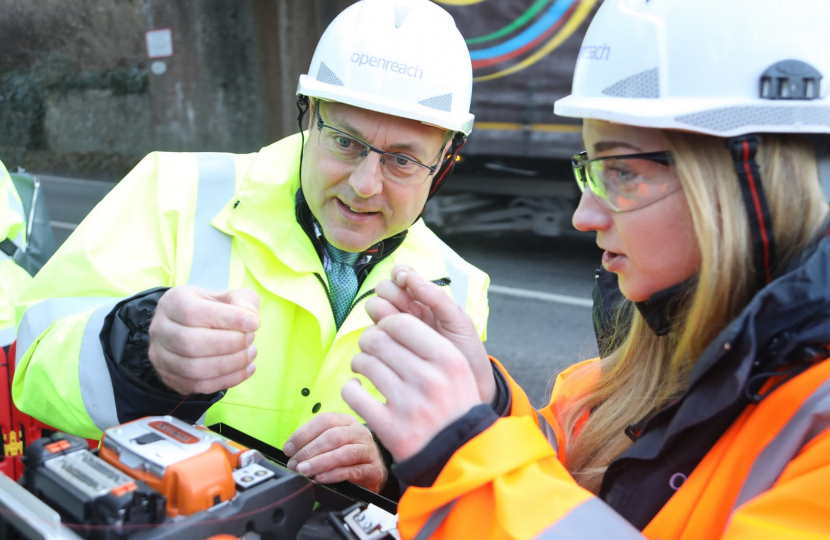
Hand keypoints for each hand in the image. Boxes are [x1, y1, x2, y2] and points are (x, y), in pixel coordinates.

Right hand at [147, 286, 259, 394]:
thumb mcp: (226, 296)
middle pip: (191, 342)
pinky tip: (246, 369)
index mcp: (172, 302)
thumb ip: (242, 300)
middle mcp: (160, 329)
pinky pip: (199, 385)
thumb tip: (251, 317)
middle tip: (251, 339)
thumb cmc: (211, 310)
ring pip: (193, 368)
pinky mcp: (170, 378)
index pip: (193, 312)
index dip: (227, 319)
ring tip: (250, 354)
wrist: (187, 328)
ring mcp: (161, 356)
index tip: (254, 323)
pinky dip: (228, 380)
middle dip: (229, 343)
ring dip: (230, 364)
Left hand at [283, 413, 385, 492]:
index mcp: (347, 421)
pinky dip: (334, 474)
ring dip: (320, 462)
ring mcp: (368, 450)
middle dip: (309, 450)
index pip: (324, 421)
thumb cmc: (348, 457)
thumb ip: (314, 443)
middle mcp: (359, 432)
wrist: (372, 473)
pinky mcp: (373, 469)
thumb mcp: (332, 444)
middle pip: (333, 436)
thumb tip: (290, 450)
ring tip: (304, 470)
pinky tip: (320, 478)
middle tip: (294, 463)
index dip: (303, 434)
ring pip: (344, 453)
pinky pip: (353, 471)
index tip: (288, 448)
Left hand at [342, 314, 481, 461]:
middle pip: (378, 340)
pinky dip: (351, 389)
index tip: (385, 332)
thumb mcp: (459, 370)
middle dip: (369, 341)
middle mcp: (429, 379)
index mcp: (448, 359)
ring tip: (365, 369)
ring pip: (364, 363)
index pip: (401, 323)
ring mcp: (408, 405)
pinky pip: (353, 394)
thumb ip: (431, 343)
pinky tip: (358, 389)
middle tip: (371, 350)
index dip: (386, 324)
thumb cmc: (456, 407)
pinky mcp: (389, 428)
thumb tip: (393, 320)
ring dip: (359, 363)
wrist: (461, 454)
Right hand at [367, 265, 495, 403]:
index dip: (398, 274)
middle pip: (382, 291)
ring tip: (401, 329)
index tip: (405, 281)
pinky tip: (392, 344)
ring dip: (382, 313)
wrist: (468, 389)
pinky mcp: (387, 352)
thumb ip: (437, 297)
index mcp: (424, 301)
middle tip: (410, 310)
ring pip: (373, 310)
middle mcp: (406, 313)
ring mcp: (395, 332)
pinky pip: (372, 336)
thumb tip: (410, 276)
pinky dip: (376, 334)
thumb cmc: (467, 354)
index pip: (401, 276)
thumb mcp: (459, 322)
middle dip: (390, 294)